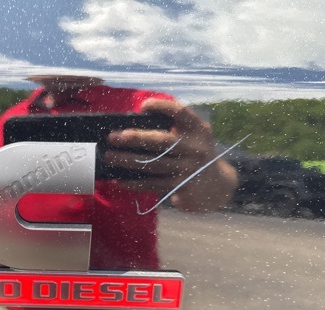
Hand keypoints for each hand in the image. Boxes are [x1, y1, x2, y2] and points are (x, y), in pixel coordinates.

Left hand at [104, 99, 237, 212]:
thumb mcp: (193, 138)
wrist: (217, 187)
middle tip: (113, 137)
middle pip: (161, 141)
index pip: (181, 113)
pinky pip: (151, 184)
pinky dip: (133, 182)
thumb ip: (174, 129)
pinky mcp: (180, 187)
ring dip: (126, 160)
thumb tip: (134, 126)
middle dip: (134, 138)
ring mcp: (188, 169)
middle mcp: (195, 148)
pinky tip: (118, 179)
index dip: (163, 107)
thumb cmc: (195, 157)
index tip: (144, 106)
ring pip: (151, 164)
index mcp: (198, 130)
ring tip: (108, 157)